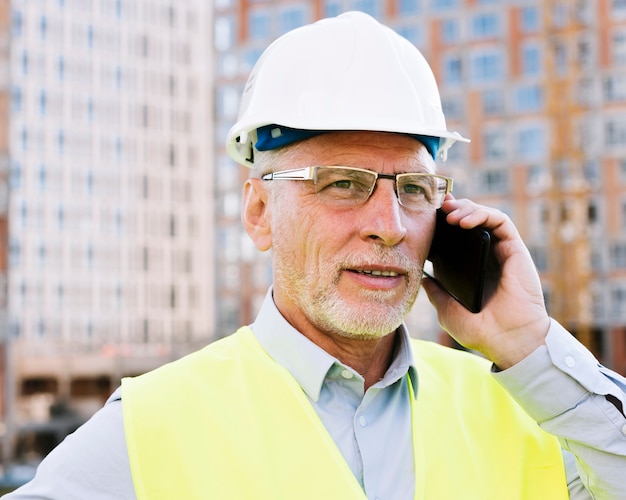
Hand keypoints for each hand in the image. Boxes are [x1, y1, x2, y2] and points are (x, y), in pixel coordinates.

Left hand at [421, 196, 550, 368]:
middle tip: (438, 207)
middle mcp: (487, 257)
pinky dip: (482, 214)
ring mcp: (501, 252)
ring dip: (466, 209)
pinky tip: (464, 221)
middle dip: (454, 209)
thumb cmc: (482, 331)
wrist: (508, 341)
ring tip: (449, 214)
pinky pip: (500, 221)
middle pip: (471, 221)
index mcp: (471, 269)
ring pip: (485, 216)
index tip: (427, 216)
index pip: (457, 238)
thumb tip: (422, 278)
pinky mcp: (515, 249)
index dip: (443, 224)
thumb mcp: (448, 310)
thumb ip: (436, 293)